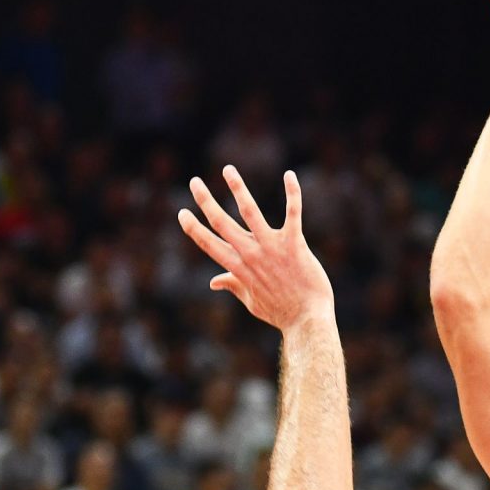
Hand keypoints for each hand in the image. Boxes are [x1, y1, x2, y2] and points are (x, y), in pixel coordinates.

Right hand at [177, 167, 333, 331]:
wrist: (308, 320)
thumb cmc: (281, 312)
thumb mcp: (250, 301)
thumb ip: (233, 285)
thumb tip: (213, 282)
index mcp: (239, 268)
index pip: (209, 244)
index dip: (193, 228)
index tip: (182, 213)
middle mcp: (251, 254)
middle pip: (222, 223)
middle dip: (205, 201)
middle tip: (194, 182)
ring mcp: (272, 248)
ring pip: (250, 212)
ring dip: (237, 188)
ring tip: (228, 169)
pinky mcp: (295, 244)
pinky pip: (293, 213)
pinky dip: (292, 193)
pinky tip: (289, 175)